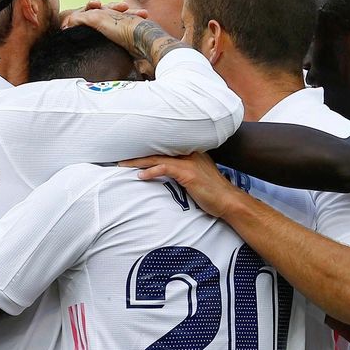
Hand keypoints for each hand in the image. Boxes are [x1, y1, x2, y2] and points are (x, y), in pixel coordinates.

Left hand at [121, 152, 244, 218]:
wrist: (228, 201)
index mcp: (191, 153)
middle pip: (158, 150)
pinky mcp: (188, 173)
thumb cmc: (213, 193)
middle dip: (138, 153)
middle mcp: (190, 154)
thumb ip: (183, 172)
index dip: (148, 150)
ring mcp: (189, 163)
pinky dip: (151, 171)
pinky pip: (165, 168)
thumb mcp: (197, 178)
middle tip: (120, 157)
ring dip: (138, 162)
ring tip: (123, 165)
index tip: (132, 152)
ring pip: (158, 158)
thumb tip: (166, 173)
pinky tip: (141, 176)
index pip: (165, 148)